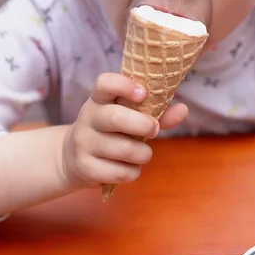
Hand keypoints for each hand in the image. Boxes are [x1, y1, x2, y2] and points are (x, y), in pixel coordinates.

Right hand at [62, 73, 187, 187]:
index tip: (143, 93)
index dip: (125, 85)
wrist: (72, 157)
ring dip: (143, 154)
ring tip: (142, 153)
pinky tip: (129, 167)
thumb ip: (156, 112)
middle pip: (116, 117)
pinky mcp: (85, 167)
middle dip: (143, 125)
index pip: (105, 83)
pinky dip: (133, 171)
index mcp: (99, 99)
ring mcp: (84, 143)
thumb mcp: (127, 116)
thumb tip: (183, 109)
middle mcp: (88, 117)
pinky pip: (120, 172)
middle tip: (154, 130)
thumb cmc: (110, 132)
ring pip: (124, 149)